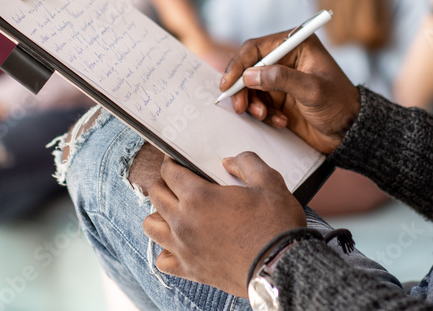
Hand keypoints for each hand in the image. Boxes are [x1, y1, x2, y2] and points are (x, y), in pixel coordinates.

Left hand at [142, 152, 305, 296]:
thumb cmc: (276, 225)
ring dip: (160, 215)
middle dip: (164, 184)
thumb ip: (246, 163)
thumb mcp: (269, 182)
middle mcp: (183, 222)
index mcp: (198, 197)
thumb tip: (230, 162)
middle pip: (156, 195)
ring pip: (151, 226)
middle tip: (179, 183)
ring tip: (176, 212)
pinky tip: (181, 243)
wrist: (282, 266)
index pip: (169, 172)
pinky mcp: (190, 270)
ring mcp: (183, 248)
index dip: (172, 163)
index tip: (177, 162)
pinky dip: (166, 250)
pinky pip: (162, 260)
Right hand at [224, 33, 359, 154]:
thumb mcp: (312, 90)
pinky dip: (263, 114)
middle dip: (242, 88)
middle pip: (248, 67)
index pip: (256, 48)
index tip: (229, 83)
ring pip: (250, 87)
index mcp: (297, 45)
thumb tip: (250, 75)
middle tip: (239, 106)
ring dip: (253, 104)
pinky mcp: (278, 97)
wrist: (349, 132)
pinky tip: (280, 122)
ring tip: (265, 116)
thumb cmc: (339, 105)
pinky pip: (258, 103)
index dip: (239, 64)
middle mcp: (286, 58)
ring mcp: (281, 79)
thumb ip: (281, 79)